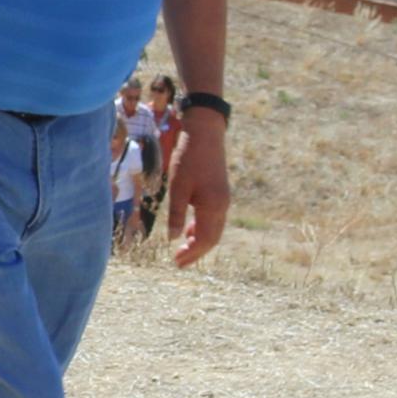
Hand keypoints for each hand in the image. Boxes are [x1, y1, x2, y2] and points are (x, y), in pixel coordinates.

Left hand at [163, 106, 230, 265]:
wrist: (205, 135)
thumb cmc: (188, 158)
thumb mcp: (178, 187)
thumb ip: (177, 213)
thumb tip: (174, 238)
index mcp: (213, 207)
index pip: (204, 240)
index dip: (191, 254)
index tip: (177, 263)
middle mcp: (222, 206)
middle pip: (212, 238)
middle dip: (196, 252)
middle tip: (179, 262)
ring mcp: (223, 200)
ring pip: (213, 229)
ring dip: (199, 241)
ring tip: (182, 249)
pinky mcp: (220, 194)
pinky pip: (213, 218)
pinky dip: (201, 227)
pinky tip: (188, 229)